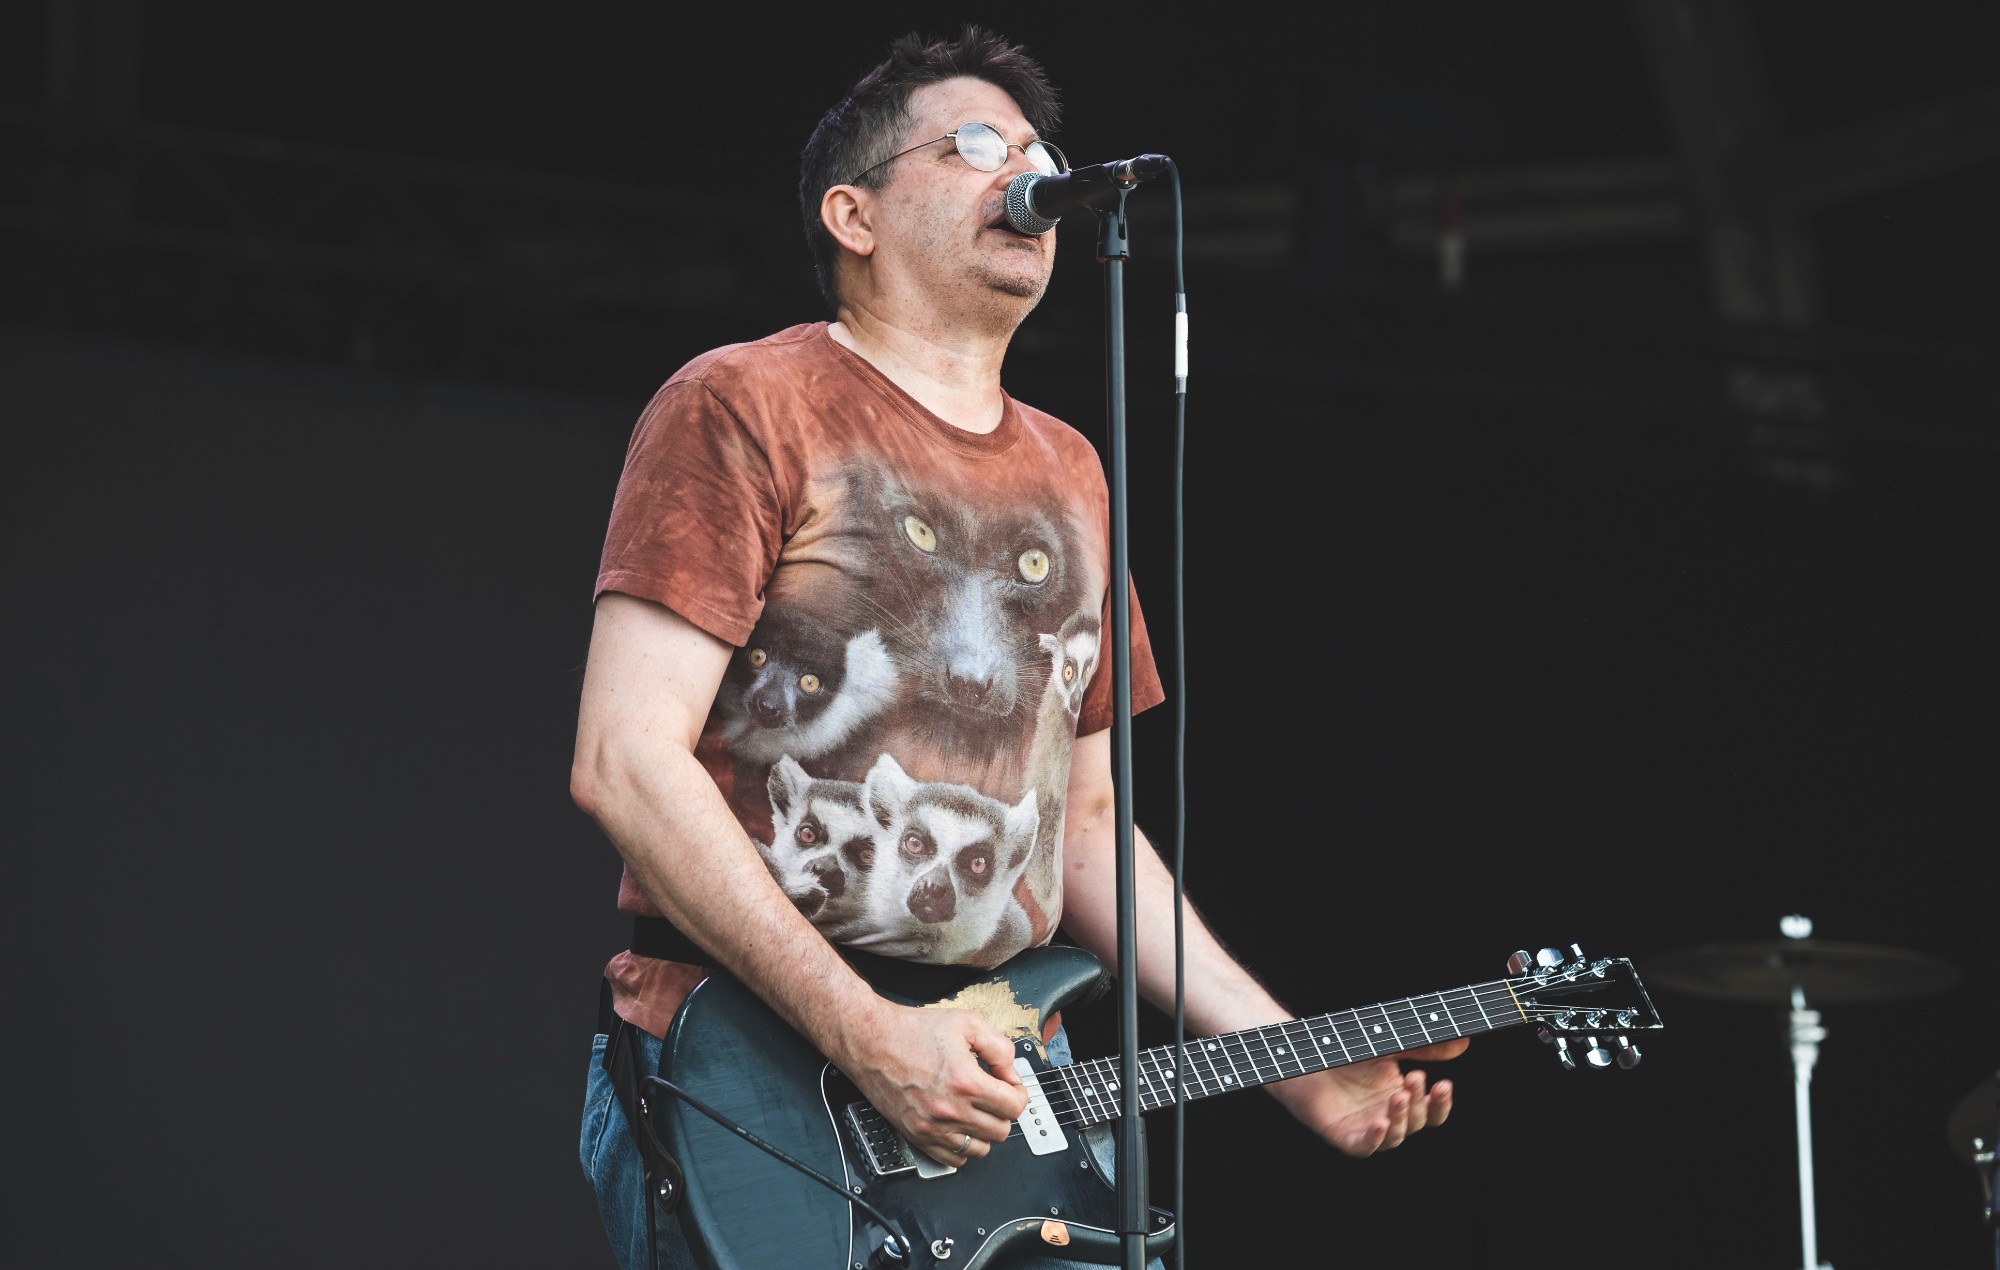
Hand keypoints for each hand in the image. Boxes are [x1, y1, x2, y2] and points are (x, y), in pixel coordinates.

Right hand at [837, 1001, 1028, 1166]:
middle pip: (1001, 1130)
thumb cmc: (912, 1031)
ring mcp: (933, 1127)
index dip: (1019, 1094)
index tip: (1012, 1087)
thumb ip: (999, 1049)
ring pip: (980, 1149)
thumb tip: (1012, 1074)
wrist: (871, 1042)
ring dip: (985, 1131)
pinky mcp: (918, 1136)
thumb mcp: (967, 1023)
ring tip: (977, 1110)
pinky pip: (954, 1160)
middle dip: (1004, 1112)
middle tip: (995, 1095)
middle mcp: (950, 1110)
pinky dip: (963, 1147)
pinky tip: (960, 1126)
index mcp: (965, 1082)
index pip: (1014, 1107)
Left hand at [1274, 1037, 1467, 1156]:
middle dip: (1419, 1102)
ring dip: (1401, 1118)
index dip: (1440, 1103)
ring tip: (1399, 1095)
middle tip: (1415, 1079)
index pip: (1432, 1112)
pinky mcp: (1345, 1137)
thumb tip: (1464, 1042)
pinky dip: (1374, 1138)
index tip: (1444, 1084)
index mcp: (1404, 1099)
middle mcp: (1389, 1117)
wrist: (1308, 1055)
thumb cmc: (1348, 1054)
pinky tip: (1380, 1122)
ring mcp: (1367, 1129)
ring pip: (1395, 1136)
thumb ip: (1423, 1048)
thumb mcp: (1390, 1048)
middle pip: (1416, 1122)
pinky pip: (1365, 1147)